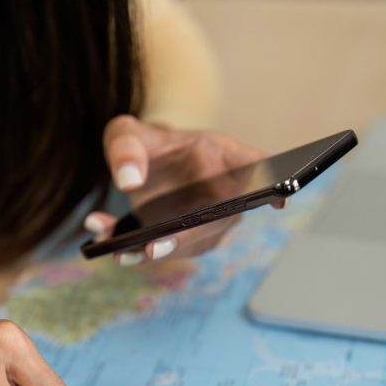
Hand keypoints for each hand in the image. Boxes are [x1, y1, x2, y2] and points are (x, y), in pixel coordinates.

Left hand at [85, 115, 280, 265]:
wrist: (140, 167)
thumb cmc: (146, 146)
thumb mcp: (128, 133)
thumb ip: (125, 147)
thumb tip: (128, 180)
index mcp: (223, 155)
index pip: (257, 166)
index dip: (272, 183)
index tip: (279, 199)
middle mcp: (226, 193)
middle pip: (220, 218)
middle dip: (187, 237)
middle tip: (152, 247)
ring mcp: (211, 222)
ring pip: (192, 244)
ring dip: (154, 251)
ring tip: (116, 248)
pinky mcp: (188, 242)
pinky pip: (167, 251)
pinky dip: (134, 251)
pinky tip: (107, 243)